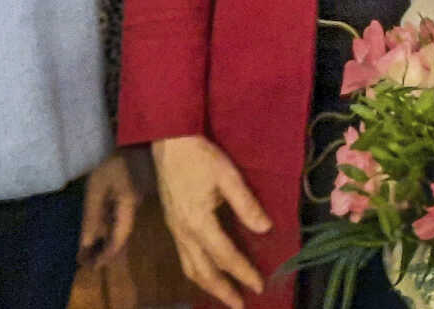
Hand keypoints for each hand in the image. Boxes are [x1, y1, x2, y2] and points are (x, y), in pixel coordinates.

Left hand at [78, 150, 143, 267]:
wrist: (136, 142)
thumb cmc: (114, 164)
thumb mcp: (97, 188)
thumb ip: (92, 216)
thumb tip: (86, 243)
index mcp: (127, 209)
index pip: (118, 239)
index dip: (106, 255)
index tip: (92, 268)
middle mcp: (133, 210)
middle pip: (121, 237)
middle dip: (105, 252)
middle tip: (87, 263)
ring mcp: (134, 204)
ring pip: (121, 230)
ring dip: (107, 242)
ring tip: (89, 252)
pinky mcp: (130, 199)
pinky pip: (120, 221)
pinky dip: (109, 230)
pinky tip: (100, 232)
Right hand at [151, 134, 272, 308]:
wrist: (168, 142)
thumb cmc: (200, 156)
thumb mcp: (228, 175)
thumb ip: (245, 204)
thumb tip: (265, 229)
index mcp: (198, 222)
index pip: (225, 256)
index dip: (243, 272)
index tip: (259, 286)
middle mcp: (183, 232)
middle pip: (203, 271)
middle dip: (222, 291)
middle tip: (240, 305)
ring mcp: (174, 230)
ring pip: (190, 268)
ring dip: (208, 286)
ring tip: (225, 296)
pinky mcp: (171, 225)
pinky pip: (183, 258)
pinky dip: (197, 272)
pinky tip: (207, 273)